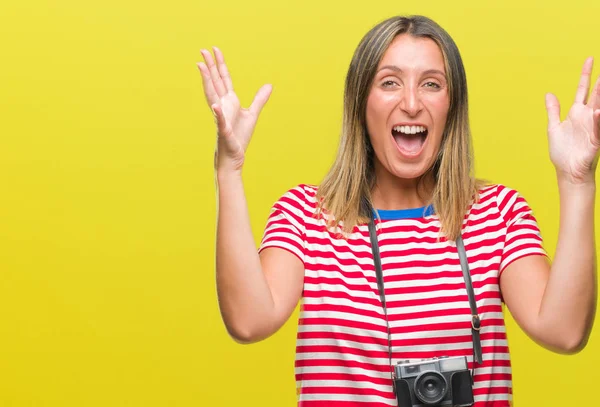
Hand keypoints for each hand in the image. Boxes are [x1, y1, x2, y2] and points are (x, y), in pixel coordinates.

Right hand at [197, 47, 271, 173]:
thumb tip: (269, 85)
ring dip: (207, 82)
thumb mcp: (252, 114)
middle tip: (202, 49)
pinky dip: (218, 114)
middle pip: (215, 82)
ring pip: (212, 96)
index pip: (223, 79)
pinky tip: (216, 106)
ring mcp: (220, 117)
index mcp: (229, 101)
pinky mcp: (224, 131)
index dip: (220, 64)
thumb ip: (259, 99)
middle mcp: (222, 106)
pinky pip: (220, 121)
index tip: (215, 49)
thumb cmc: (239, 137)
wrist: (233, 156)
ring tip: (201, 67)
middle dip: (209, 66)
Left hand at [545, 57, 599, 184]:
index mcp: (576, 113)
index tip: (589, 59)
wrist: (567, 171)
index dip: (586, 75)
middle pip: (595, 94)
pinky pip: (598, 128)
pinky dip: (598, 119)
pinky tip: (598, 110)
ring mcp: (592, 127)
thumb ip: (553, 110)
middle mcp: (586, 117)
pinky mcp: (595, 139)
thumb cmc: (562, 152)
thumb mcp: (553, 127)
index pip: (582, 89)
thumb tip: (549, 94)